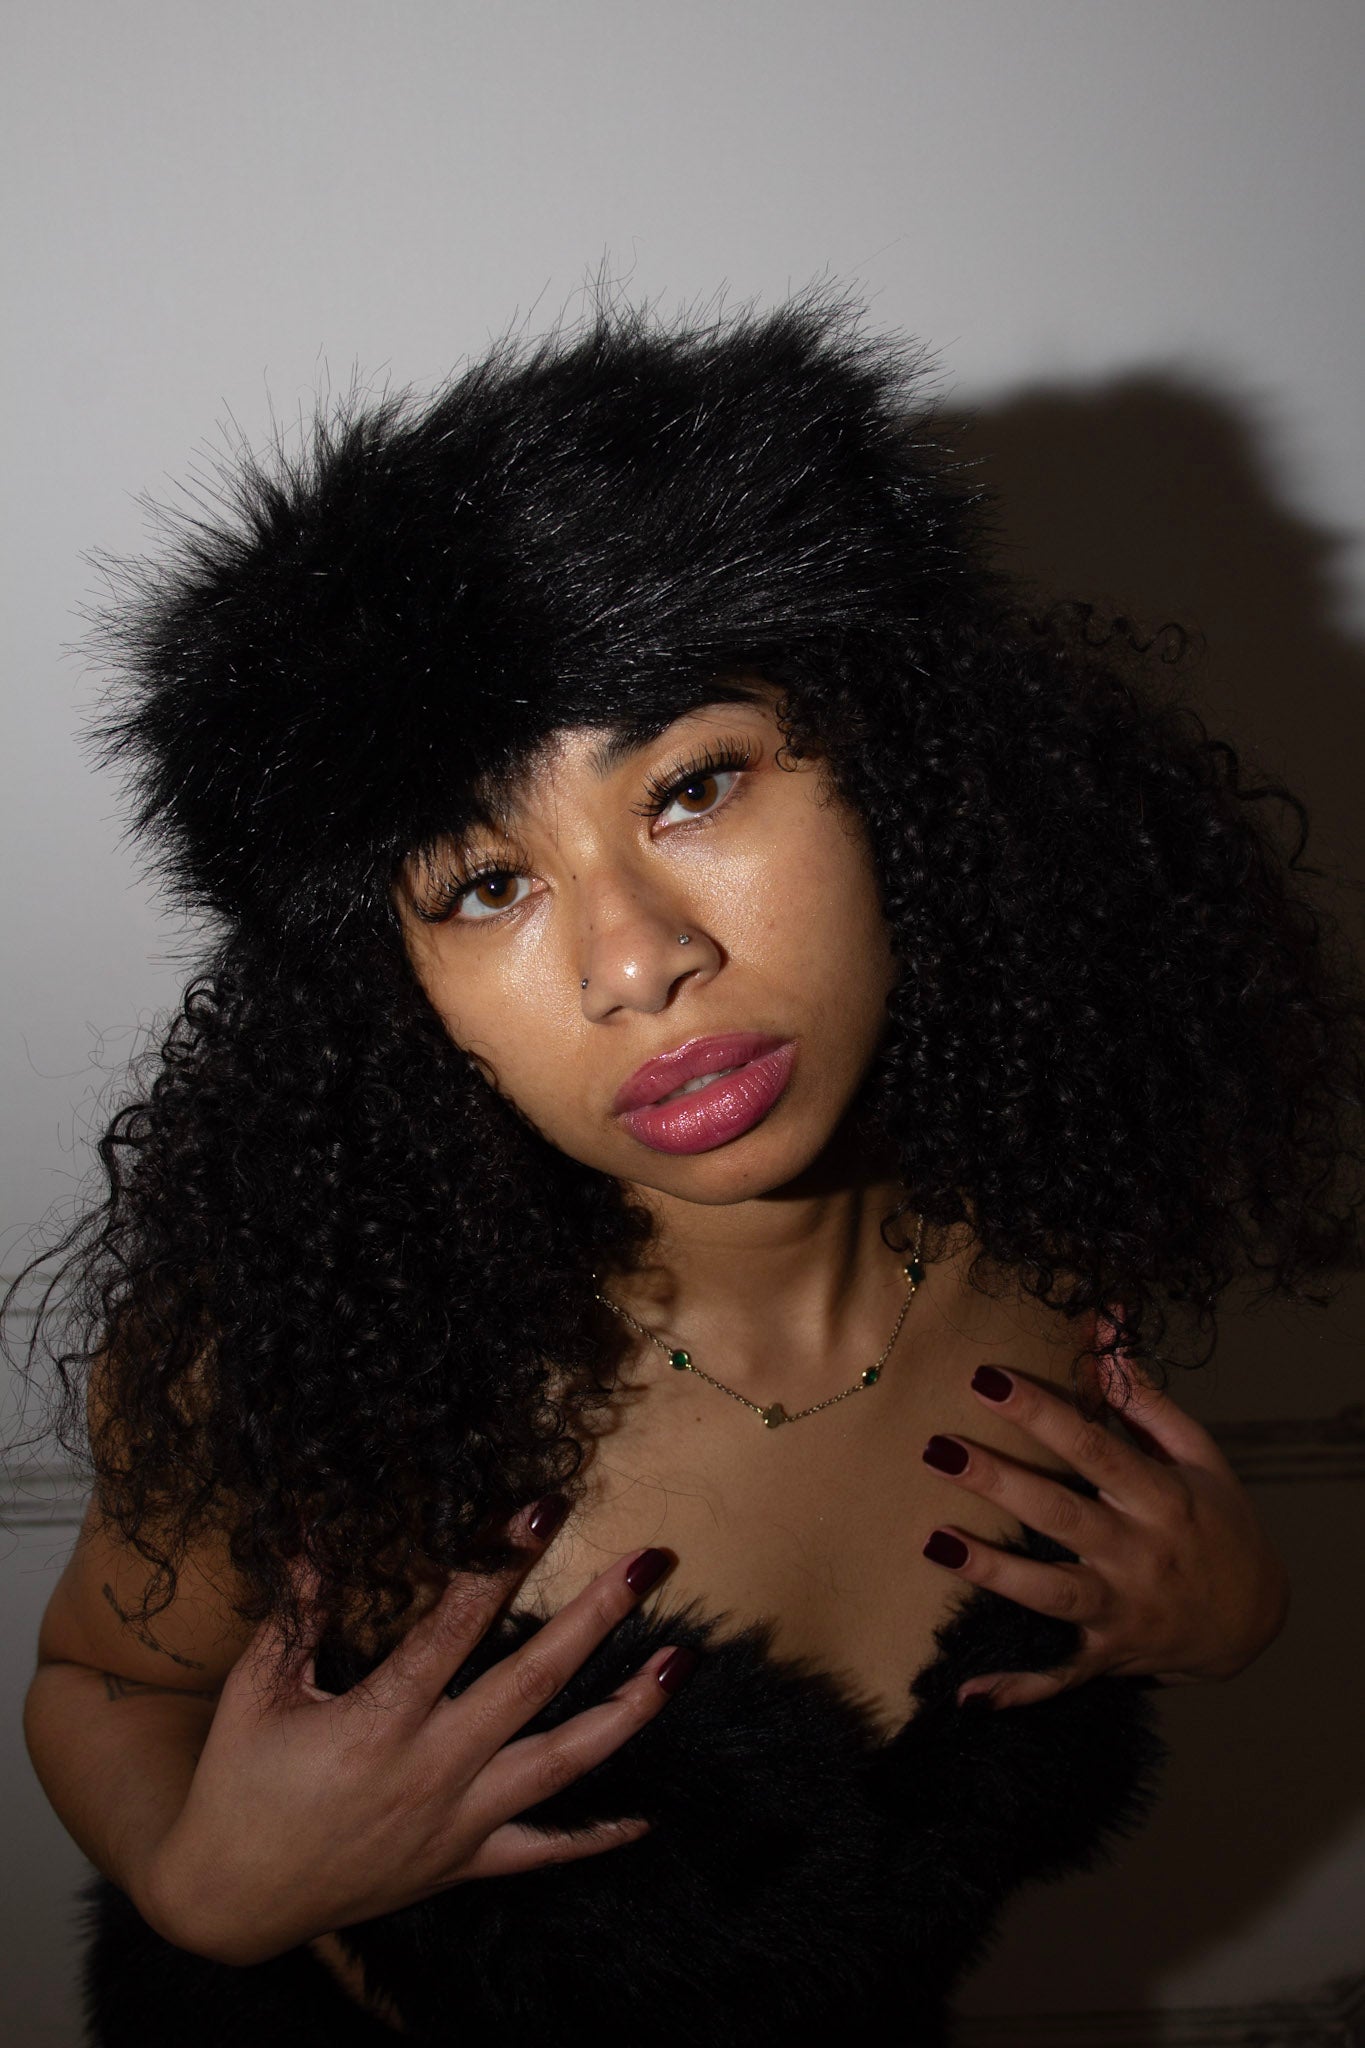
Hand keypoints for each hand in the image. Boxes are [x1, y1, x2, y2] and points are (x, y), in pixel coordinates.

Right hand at [141, 1505, 692, 1963]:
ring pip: (561, 1764)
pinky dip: (596, 1836)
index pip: (455, 1627)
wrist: (228, 1903)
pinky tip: (648, 1816)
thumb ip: (294, 1612)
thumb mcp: (254, 1691)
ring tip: (681, 1663)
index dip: (501, 1563)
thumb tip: (313, 1534)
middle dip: (598, 1618)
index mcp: (378, 1722)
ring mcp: (455, 1823)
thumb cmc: (239, 1785)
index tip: (545, 1508)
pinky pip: (543, 1853)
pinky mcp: (461, 1864)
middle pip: (534, 1684)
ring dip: (627, 1712)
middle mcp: (431, 1771)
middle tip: (651, 1562)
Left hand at [920, 1352, 1290, 1709]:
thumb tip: (1105, 1323)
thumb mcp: (1198, 1456)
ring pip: (1053, 1594)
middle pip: (1062, 1515)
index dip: (1041, 1412)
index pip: (1095, 1448)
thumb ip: (1144, 1396)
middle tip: (939, 1448)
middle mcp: (1141, 1555)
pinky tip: (968, 1695)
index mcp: (1162, 1498)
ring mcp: (1123, 1611)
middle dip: (1000, 1482)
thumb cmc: (1219, 1522)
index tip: (987, 1379)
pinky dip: (1018, 1690)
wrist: (1258, 1620)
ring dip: (994, 1572)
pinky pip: (1059, 1676)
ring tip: (935, 1543)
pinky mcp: (1108, 1656)